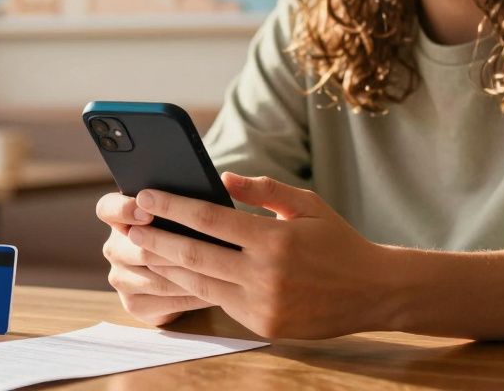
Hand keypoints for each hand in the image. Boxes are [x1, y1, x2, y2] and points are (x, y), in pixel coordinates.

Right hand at [95, 192, 214, 325]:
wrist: (182, 278)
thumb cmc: (186, 234)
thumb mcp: (182, 214)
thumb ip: (186, 202)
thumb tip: (216, 185)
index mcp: (119, 218)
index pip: (108, 208)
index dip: (124, 210)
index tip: (148, 212)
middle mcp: (114, 248)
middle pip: (139, 248)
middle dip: (174, 248)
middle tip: (205, 247)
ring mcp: (121, 278)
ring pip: (156, 279)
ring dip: (189, 276)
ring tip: (218, 271)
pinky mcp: (133, 304)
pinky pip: (165, 302)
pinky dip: (192, 297)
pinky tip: (215, 291)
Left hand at [127, 172, 392, 338]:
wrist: (374, 292)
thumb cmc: (337, 241)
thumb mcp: (307, 204)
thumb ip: (263, 190)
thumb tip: (222, 178)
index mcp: (274, 239)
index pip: (210, 220)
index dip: (173, 208)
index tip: (147, 195)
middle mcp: (265, 275)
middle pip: (194, 256)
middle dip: (157, 239)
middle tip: (130, 225)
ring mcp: (262, 305)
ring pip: (200, 284)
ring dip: (166, 266)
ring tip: (142, 249)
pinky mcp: (262, 326)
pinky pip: (219, 302)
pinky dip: (195, 287)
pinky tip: (176, 273)